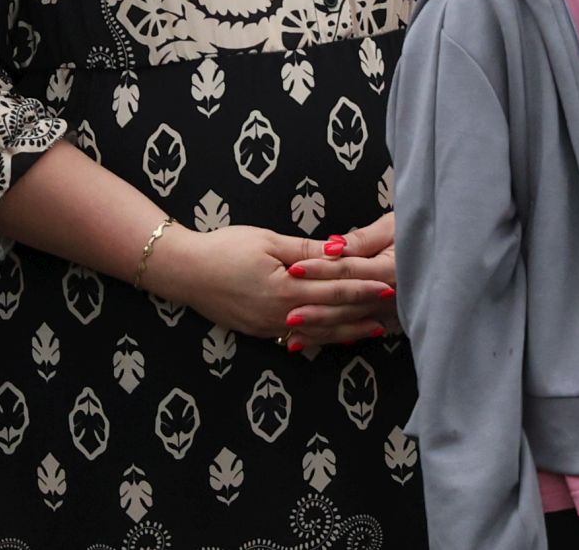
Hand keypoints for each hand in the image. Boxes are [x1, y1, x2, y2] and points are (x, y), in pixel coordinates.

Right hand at [145, 224, 388, 343]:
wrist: (184, 272)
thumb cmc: (224, 248)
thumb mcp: (266, 241)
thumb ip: (305, 250)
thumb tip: (339, 250)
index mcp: (286, 290)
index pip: (335, 289)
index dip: (363, 288)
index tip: (389, 286)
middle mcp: (282, 315)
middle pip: (332, 314)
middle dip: (364, 312)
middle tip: (394, 311)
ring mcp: (271, 327)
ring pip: (319, 331)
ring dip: (348, 330)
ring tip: (374, 329)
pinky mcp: (261, 331)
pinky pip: (300, 337)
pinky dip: (322, 337)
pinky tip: (336, 336)